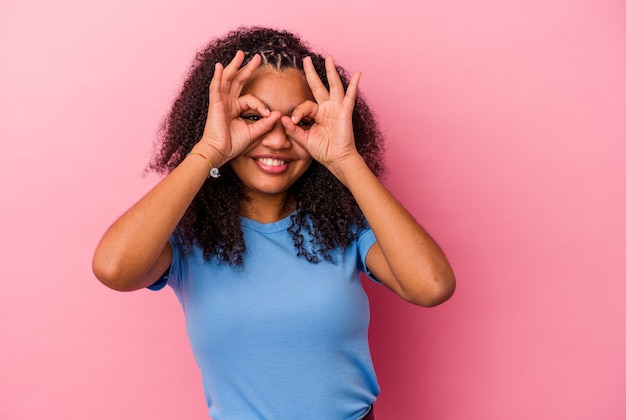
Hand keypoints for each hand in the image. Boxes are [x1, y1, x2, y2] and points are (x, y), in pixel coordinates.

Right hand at [194, 51, 280, 165]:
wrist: (220, 152)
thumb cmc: (233, 144)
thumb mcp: (254, 132)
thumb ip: (265, 123)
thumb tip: (278, 113)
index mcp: (236, 108)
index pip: (251, 99)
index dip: (261, 105)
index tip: (267, 114)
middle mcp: (228, 102)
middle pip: (238, 81)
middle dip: (247, 68)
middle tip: (257, 57)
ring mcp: (221, 101)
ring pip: (228, 79)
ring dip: (234, 66)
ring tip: (241, 54)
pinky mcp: (215, 103)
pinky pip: (216, 87)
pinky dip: (218, 76)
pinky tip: (220, 66)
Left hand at [282, 55, 361, 174]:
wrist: (335, 159)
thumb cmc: (322, 150)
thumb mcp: (303, 139)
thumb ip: (293, 129)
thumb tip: (283, 118)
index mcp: (316, 114)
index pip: (305, 105)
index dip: (299, 112)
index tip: (296, 121)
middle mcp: (326, 108)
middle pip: (318, 86)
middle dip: (312, 72)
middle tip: (306, 59)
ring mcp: (336, 108)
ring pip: (333, 86)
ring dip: (331, 71)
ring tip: (329, 58)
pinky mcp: (345, 112)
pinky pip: (350, 97)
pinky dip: (354, 85)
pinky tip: (358, 74)